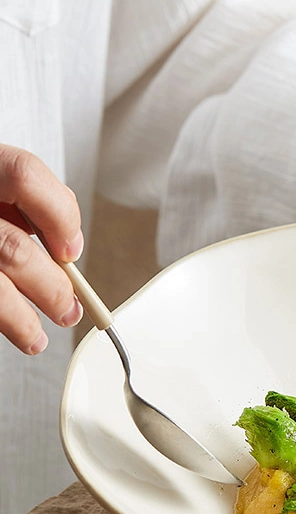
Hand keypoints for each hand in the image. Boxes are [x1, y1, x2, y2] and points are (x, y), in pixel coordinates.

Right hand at [0, 145, 83, 353]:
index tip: (70, 250)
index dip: (59, 215)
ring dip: (22, 322)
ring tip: (36, 336)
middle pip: (13, 249)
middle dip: (52, 289)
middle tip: (68, 310)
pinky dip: (0, 322)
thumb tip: (65, 241)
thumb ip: (25, 200)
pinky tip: (10, 330)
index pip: (24, 177)